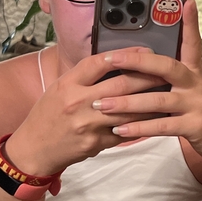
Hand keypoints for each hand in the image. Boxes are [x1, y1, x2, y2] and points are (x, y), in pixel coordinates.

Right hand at [5, 47, 167, 175]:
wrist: (34, 149)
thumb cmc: (48, 115)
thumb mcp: (59, 88)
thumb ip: (85, 76)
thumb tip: (115, 61)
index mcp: (68, 84)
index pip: (100, 62)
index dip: (125, 55)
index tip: (145, 51)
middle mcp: (78, 102)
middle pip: (121, 85)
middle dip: (147, 77)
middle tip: (165, 71)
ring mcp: (89, 124)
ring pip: (129, 110)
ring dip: (151, 101)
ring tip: (167, 92)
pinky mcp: (97, 143)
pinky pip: (126, 131)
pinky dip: (143, 124)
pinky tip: (157, 117)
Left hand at [92, 0, 201, 165]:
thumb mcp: (193, 89)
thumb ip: (174, 76)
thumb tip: (146, 64)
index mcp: (194, 72)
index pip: (191, 43)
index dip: (190, 23)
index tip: (187, 2)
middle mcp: (196, 84)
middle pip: (166, 67)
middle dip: (136, 62)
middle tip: (110, 59)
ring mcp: (196, 104)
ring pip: (158, 100)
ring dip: (127, 102)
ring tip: (102, 104)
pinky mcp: (195, 126)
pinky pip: (162, 126)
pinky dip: (138, 127)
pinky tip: (118, 129)